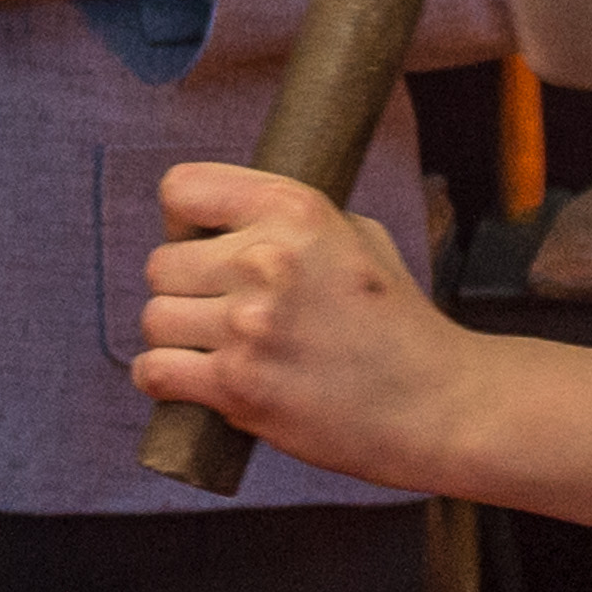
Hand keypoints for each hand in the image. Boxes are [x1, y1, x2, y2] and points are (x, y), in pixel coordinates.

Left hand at [134, 163, 463, 492]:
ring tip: (218, 351)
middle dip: (183, 290)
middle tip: (219, 313)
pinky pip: (154, 371)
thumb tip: (224, 222)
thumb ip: (289, 224)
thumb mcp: (359, 238)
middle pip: (161, 264)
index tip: (201, 246)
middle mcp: (266, 259)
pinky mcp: (238, 384)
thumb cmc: (399, 324)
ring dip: (176, 338)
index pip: (182, 189)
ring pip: (155, 319)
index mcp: (296, 210)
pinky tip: (196, 383)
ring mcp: (249, 323)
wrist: (436, 403)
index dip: (183, 221)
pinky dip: (165, 380)